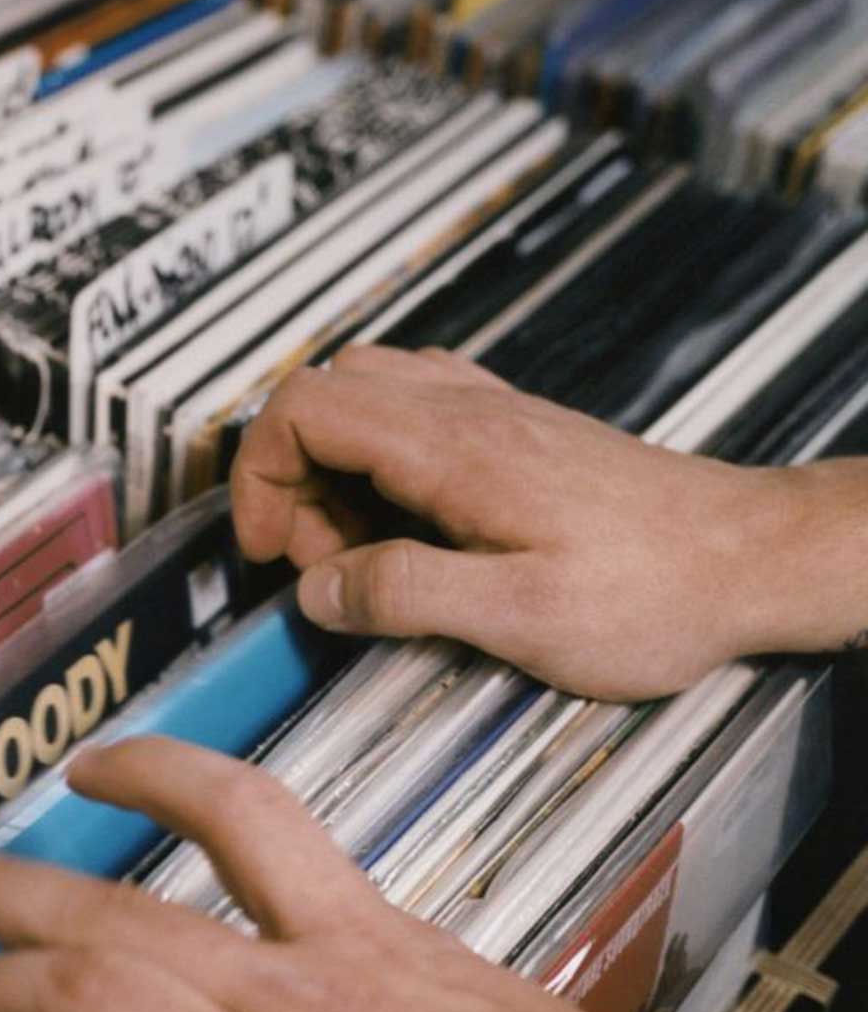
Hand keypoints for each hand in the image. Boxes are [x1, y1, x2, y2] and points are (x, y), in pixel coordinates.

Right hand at [229, 345, 798, 700]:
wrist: (752, 558)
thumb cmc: (656, 590)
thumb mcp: (520, 616)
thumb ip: (404, 595)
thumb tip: (319, 590)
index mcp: (451, 447)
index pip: (303, 409)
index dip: (259, 475)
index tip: (270, 550)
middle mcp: (466, 411)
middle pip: (323, 394)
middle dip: (290, 478)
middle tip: (321, 563)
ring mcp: (492, 413)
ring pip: (364, 396)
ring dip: (334, 470)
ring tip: (362, 549)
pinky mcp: (515, 432)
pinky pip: (413, 409)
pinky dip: (380, 460)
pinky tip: (408, 522)